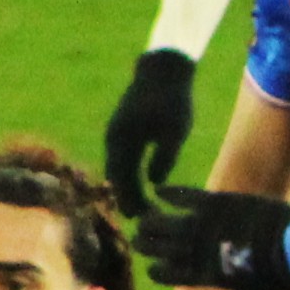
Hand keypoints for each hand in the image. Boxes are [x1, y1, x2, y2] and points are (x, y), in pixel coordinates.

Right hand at [104, 48, 198, 212]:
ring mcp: (116, 133)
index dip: (131, 200)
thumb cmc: (173, 98)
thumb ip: (165, 156)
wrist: (163, 68)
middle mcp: (114, 138)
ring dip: (127, 188)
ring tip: (140, 209)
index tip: (142, 218)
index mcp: (122, 138)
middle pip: (116, 176)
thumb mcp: (175, 129)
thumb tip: (153, 182)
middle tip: (141, 221)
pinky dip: (128, 175)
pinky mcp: (123, 130)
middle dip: (126, 199)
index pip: (122, 178)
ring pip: (117, 168)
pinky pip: (122, 159)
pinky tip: (141, 186)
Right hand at [135, 189, 289, 289]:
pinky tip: (158, 190)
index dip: (159, 273)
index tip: (151, 271)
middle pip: (162, 248)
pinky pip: (187, 195)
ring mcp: (207, 226)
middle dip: (147, 246)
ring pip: (168, 223)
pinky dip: (172, 193)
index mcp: (206, 276)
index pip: (171, 275)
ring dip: (152, 222)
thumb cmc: (280, 277)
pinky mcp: (219, 203)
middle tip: (137, 242)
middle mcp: (200, 251)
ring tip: (141, 221)